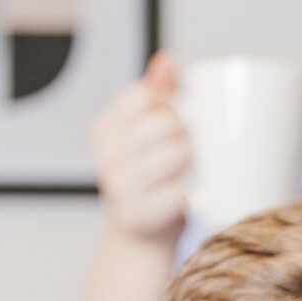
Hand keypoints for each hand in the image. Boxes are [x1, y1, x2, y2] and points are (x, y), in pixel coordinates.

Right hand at [90, 51, 188, 244]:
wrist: (144, 239)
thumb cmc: (153, 181)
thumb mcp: (148, 135)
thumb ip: (156, 96)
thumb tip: (165, 61)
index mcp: (103, 129)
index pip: (146, 95)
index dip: (174, 103)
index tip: (183, 119)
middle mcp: (104, 156)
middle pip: (167, 122)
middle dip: (192, 133)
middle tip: (196, 151)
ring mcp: (117, 187)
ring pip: (178, 153)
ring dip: (198, 163)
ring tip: (196, 173)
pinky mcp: (137, 216)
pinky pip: (182, 192)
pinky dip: (196, 195)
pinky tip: (196, 198)